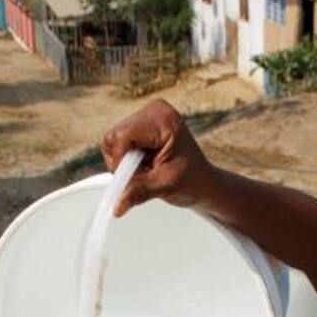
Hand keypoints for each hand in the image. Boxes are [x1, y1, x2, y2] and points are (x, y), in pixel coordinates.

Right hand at [100, 99, 219, 217]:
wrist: (203, 182)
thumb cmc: (192, 180)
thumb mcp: (165, 186)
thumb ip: (139, 192)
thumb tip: (116, 206)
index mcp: (163, 120)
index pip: (123, 136)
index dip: (120, 161)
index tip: (127, 181)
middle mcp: (154, 111)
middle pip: (114, 136)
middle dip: (121, 162)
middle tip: (141, 177)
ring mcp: (147, 115)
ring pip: (113, 140)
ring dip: (123, 162)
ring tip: (146, 171)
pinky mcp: (141, 124)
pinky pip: (118, 142)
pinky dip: (126, 159)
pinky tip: (144, 164)